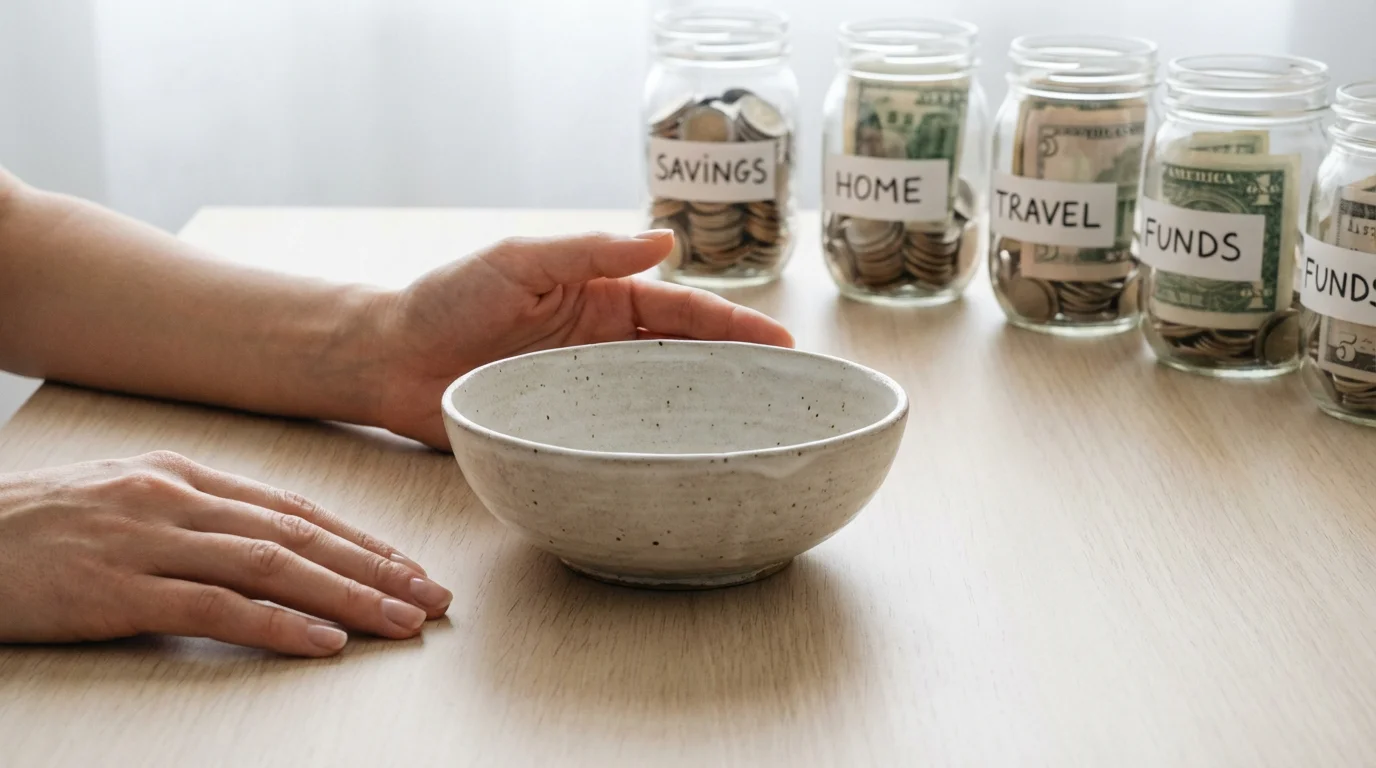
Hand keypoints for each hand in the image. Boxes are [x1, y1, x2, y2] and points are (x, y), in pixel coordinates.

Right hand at [0, 451, 450, 656]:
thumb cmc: (36, 527)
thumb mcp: (125, 501)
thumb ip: (197, 514)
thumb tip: (271, 540)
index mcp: (184, 476)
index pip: (296, 509)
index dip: (361, 541)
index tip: (410, 566)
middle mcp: (177, 500)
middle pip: (300, 536)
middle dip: (377, 568)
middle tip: (432, 597)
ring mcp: (148, 542)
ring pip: (273, 567)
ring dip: (348, 597)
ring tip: (401, 622)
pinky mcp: (118, 590)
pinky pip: (215, 609)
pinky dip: (277, 625)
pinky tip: (324, 641)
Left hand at [371, 230, 794, 447]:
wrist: (388, 360)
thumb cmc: (445, 300)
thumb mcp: (517, 261)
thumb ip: (587, 252)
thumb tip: (663, 241)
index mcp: (601, 299)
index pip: (682, 311)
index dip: (734, 327)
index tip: (781, 344)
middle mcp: (603, 348)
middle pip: (686, 359)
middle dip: (739, 372)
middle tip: (791, 394)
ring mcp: (586, 394)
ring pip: (660, 404)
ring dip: (706, 415)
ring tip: (756, 433)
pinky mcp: (562, 432)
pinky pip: (617, 442)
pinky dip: (653, 451)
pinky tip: (684, 465)